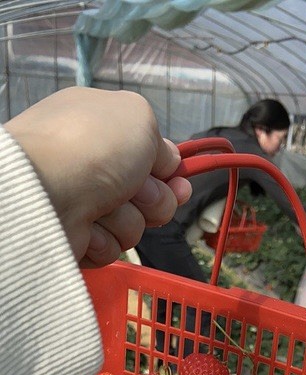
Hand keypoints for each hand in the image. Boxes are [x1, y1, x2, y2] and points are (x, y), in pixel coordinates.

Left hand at [5, 87, 191, 267]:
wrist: (48, 191)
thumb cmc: (92, 146)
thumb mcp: (139, 119)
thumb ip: (160, 141)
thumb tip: (167, 164)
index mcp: (103, 129)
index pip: (149, 156)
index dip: (169, 174)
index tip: (180, 184)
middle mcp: (93, 164)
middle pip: (149, 196)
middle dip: (154, 199)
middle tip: (136, 192)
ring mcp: (84, 203)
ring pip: (133, 224)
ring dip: (126, 219)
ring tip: (103, 207)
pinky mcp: (77, 237)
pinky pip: (111, 247)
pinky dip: (104, 239)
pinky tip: (86, 226)